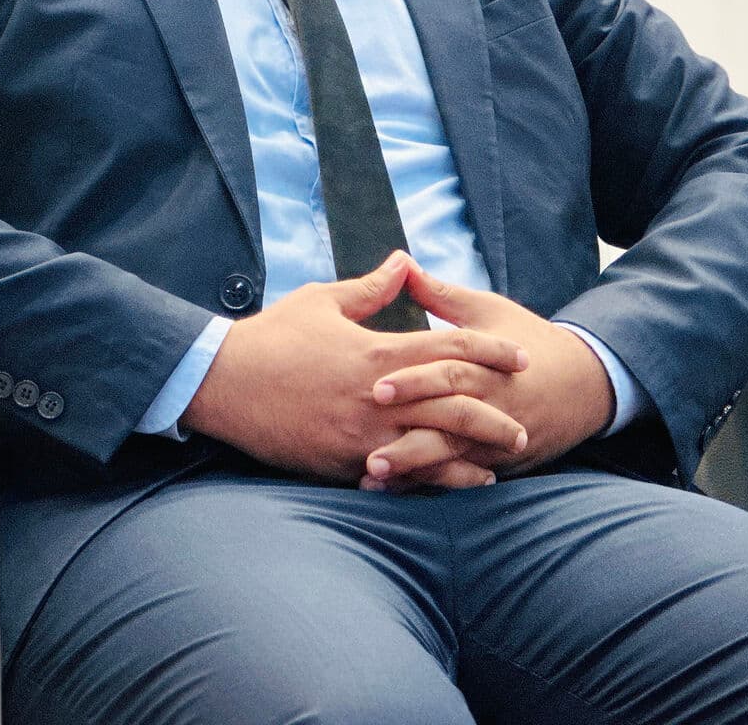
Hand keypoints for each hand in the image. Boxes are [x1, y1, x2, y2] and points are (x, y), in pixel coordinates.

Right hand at [179, 251, 533, 483]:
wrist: (222, 383)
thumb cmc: (273, 337)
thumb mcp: (322, 301)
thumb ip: (371, 287)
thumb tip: (404, 261)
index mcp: (377, 351)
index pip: (449, 350)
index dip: (491, 352)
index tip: (522, 357)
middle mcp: (376, 396)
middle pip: (452, 406)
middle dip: (494, 415)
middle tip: (524, 422)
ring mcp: (360, 434)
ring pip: (431, 448)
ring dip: (469, 456)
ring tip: (499, 464)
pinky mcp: (341, 462)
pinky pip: (395, 476)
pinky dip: (427, 482)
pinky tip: (446, 487)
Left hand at [357, 262, 615, 491]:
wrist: (587, 385)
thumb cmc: (530, 339)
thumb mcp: (489, 311)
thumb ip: (442, 294)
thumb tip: (402, 263)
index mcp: (489, 365)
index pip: (450, 373)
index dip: (415, 380)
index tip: (376, 387)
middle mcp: (493, 405)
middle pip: (449, 421)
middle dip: (408, 435)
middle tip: (365, 445)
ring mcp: (497, 438)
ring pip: (453, 457)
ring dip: (412, 467)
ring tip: (371, 475)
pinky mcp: (498, 461)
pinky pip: (462, 477)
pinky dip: (428, 483)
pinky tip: (393, 491)